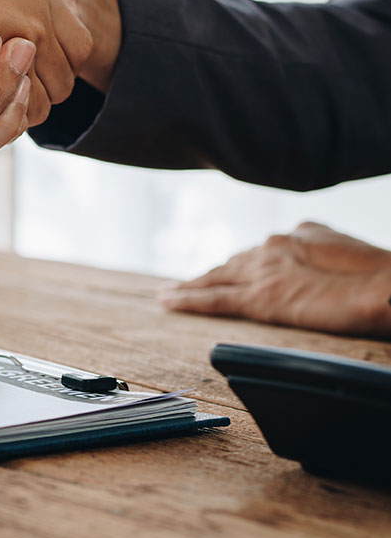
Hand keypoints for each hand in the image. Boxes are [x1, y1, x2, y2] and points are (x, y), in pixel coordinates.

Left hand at [159, 222, 390, 336]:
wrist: (385, 286)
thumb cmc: (377, 272)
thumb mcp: (344, 245)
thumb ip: (318, 243)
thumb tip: (306, 244)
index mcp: (294, 235)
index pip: (257, 253)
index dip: (238, 265)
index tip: (225, 271)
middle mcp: (271, 247)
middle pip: (230, 264)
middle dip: (208, 274)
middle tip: (183, 284)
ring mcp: (262, 272)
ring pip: (214, 278)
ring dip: (188, 286)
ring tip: (167, 294)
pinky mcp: (260, 298)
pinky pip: (213, 299)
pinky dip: (188, 300)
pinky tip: (169, 302)